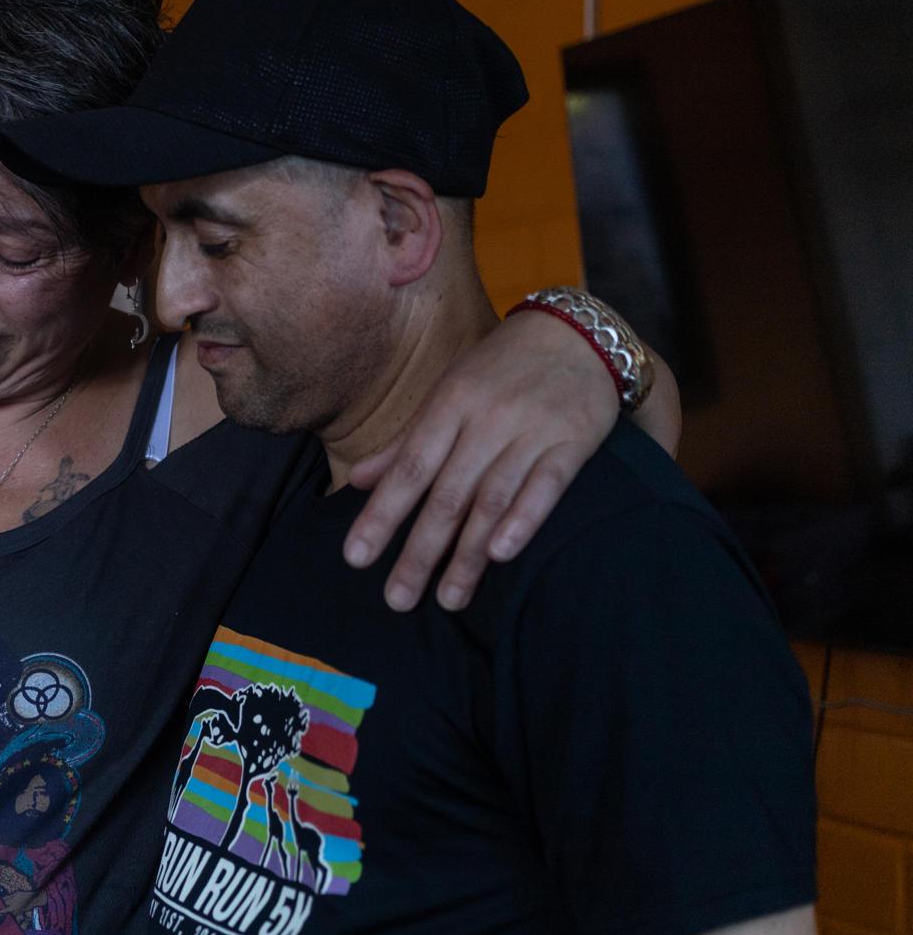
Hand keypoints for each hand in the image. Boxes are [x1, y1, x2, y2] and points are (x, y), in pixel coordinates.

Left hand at [343, 310, 618, 611]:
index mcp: (448, 406)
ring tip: (449, 599)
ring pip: (492, 499)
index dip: (381, 515)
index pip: (408, 469)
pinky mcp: (573, 441)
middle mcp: (486, 419)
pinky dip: (524, 519)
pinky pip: (547, 485)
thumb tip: (357, 482)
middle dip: (420, 551)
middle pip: (447, 494)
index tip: (356, 558)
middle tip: (399, 600)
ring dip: (468, 554)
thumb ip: (405, 442)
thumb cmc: (499, 370)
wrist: (577, 334)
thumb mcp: (446, 393)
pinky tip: (502, 554)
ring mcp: (530, 430)